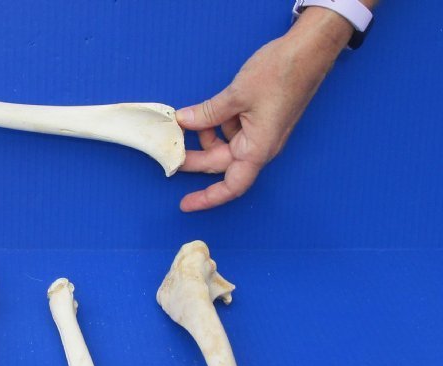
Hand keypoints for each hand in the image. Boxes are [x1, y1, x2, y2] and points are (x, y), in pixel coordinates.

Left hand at [176, 8, 352, 210]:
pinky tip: (201, 112)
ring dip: (204, 136)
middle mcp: (259, 147)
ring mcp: (259, 134)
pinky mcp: (257, 120)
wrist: (308, 50)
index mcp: (258, 149)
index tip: (185, 204)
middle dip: (193, 158)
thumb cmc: (281, 73)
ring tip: (183, 122)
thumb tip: (183, 122)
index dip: (207, 198)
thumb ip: (207, 113)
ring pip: (223, 145)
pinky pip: (231, 130)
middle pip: (220, 163)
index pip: (231, 186)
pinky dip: (214, 124)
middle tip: (168, 149)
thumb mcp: (236, 94)